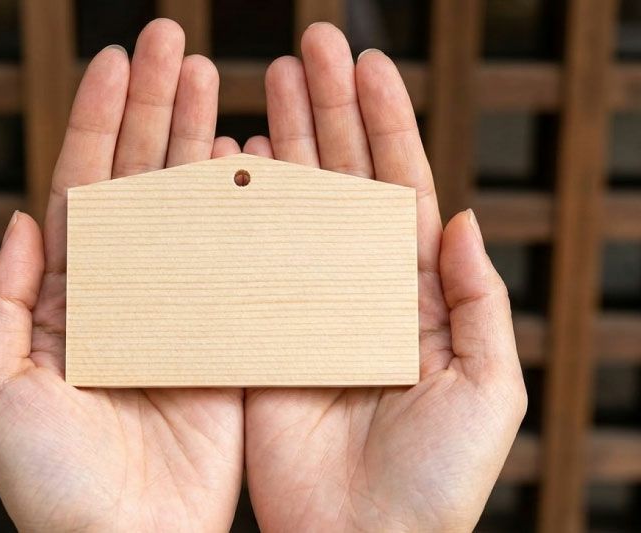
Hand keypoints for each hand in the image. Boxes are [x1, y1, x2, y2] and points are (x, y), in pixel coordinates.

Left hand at [0, 20, 243, 531]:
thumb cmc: (53, 482)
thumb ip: (3, 304)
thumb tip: (20, 221)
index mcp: (72, 296)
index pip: (85, 187)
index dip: (99, 121)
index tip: (118, 60)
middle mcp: (128, 290)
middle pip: (142, 180)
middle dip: (156, 108)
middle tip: (176, 42)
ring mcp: (183, 308)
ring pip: (194, 206)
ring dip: (201, 140)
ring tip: (214, 78)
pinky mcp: (228, 335)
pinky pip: (239, 259)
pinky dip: (245, 208)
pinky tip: (249, 159)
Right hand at [241, 24, 527, 530]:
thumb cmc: (438, 478)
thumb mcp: (487, 388)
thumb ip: (478, 303)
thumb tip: (467, 220)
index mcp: (412, 292)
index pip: (399, 187)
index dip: (383, 124)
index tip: (366, 64)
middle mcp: (354, 287)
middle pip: (340, 180)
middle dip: (325, 111)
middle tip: (307, 48)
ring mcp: (301, 306)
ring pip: (288, 207)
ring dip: (279, 144)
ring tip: (263, 82)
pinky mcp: (257, 335)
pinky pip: (243, 260)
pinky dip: (235, 210)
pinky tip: (227, 161)